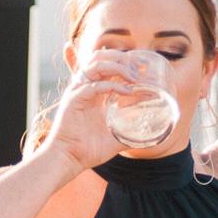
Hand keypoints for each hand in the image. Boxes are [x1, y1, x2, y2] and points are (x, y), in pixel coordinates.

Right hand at [35, 51, 140, 175]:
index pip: (106, 64)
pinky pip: (94, 85)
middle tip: (140, 69)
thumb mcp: (114, 138)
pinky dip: (113, 85)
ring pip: (97, 65)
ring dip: (119, 67)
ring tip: (135, 77)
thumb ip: (130, 133)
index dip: (124, 61)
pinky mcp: (74, 100)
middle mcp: (85, 87)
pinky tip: (127, 91)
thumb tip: (149, 136)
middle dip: (123, 58)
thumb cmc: (88, 149)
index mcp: (93, 91)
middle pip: (101, 57)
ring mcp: (78, 92)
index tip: (143, 67)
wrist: (69, 159)